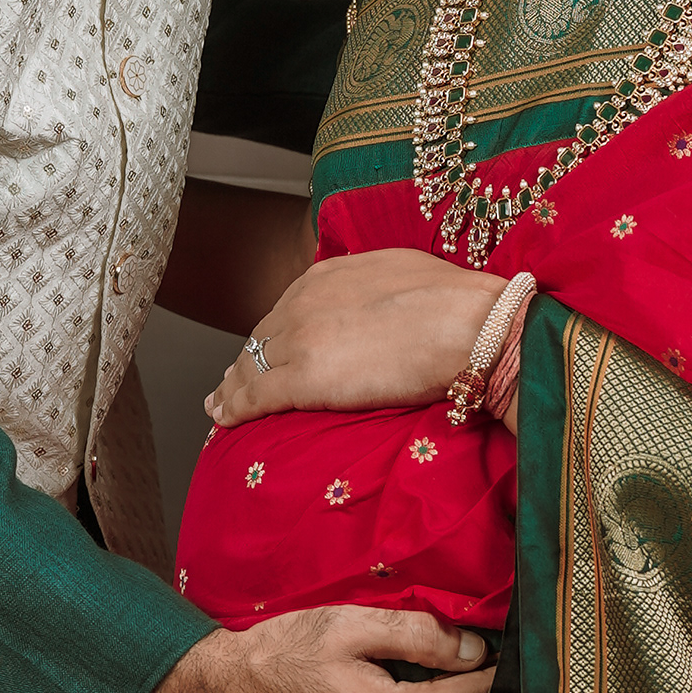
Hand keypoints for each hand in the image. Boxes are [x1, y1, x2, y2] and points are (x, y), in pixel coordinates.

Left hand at [206, 249, 502, 428]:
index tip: (264, 349)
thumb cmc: (453, 303)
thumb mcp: (399, 273)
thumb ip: (371, 286)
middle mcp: (305, 302)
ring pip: (251, 367)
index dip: (272, 334)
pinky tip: (224, 419)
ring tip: (221, 405)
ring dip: (233, 387)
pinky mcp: (305, 379)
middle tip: (232, 382)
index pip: (284, 309)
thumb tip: (376, 298)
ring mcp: (302, 339)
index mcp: (328, 275)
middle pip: (262, 338)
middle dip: (246, 361)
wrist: (470, 325)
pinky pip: (255, 397)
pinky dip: (234, 409)